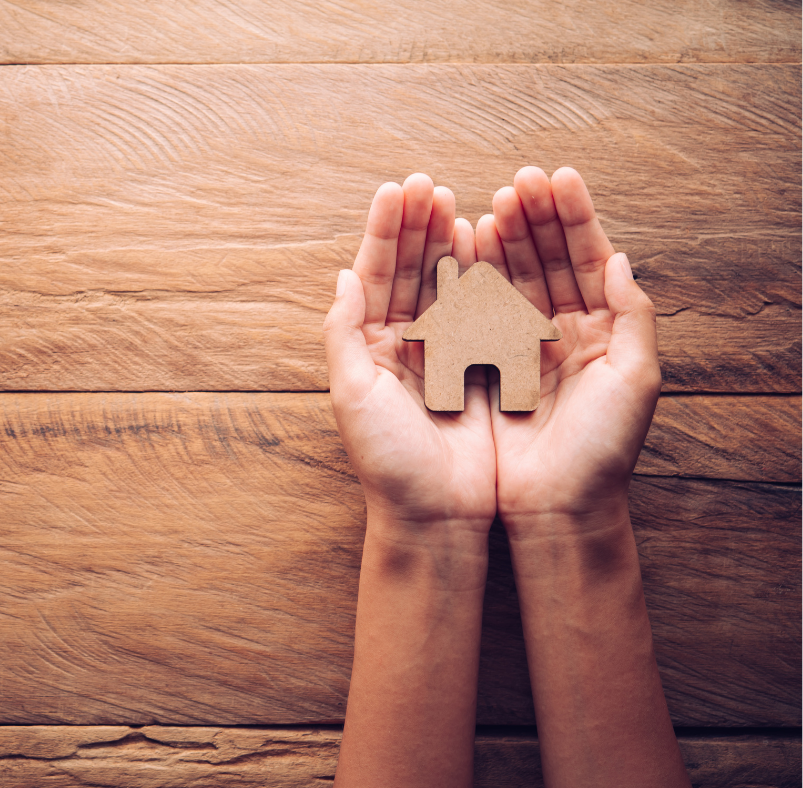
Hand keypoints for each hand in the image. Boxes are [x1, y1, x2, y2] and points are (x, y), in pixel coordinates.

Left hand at [323, 173, 495, 542]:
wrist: (437, 515)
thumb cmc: (387, 461)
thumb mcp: (351, 395)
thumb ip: (343, 332)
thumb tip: (342, 276)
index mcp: (367, 348)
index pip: (373, 276)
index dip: (385, 232)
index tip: (399, 188)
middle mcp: (402, 347)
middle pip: (407, 272)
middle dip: (417, 227)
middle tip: (429, 183)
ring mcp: (442, 355)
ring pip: (443, 286)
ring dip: (447, 243)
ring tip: (455, 201)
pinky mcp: (478, 370)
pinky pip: (479, 314)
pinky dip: (481, 279)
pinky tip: (485, 247)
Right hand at [470, 167, 660, 535]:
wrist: (554, 506)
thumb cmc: (602, 449)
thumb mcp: (636, 378)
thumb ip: (634, 314)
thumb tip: (621, 258)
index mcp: (602, 331)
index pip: (589, 259)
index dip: (574, 218)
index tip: (557, 178)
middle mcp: (562, 332)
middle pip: (549, 260)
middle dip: (535, 218)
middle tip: (519, 180)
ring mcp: (521, 347)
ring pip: (513, 279)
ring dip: (505, 239)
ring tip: (493, 202)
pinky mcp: (486, 366)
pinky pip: (479, 311)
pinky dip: (475, 278)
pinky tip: (467, 246)